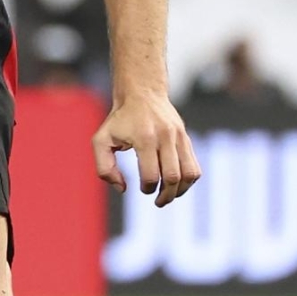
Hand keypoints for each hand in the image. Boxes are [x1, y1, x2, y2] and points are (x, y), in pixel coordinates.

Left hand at [92, 91, 200, 207]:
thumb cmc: (119, 120)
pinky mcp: (186, 139)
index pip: (151, 174)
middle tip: (158, 202)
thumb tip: (122, 189)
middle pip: (173, 177)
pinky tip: (177, 185)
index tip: (142, 189)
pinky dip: (188, 180)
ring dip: (180, 191)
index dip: (147, 188)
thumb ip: (104, 167)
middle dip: (166, 195)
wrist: (142, 94)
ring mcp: (179, 137)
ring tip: (168, 196)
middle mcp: (165, 137)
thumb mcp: (101, 140)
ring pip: (189, 174)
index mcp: (144, 138)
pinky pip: (195, 166)